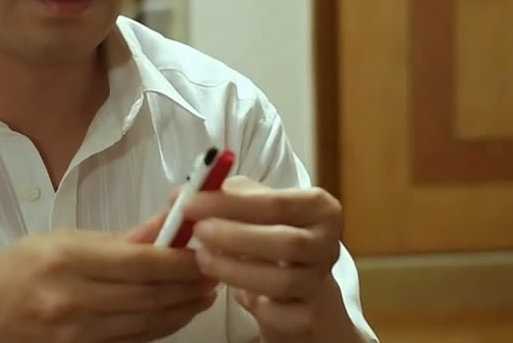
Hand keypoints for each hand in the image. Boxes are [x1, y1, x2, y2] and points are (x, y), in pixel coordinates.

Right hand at [0, 200, 216, 342]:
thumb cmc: (3, 278)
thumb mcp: (54, 242)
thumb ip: (113, 240)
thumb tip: (162, 225)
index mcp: (66, 261)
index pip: (143, 261)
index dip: (183, 257)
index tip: (206, 246)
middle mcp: (74, 301)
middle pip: (153, 295)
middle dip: (191, 284)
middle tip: (216, 270)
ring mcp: (77, 335)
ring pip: (149, 323)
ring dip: (183, 308)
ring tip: (203, 292)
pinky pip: (132, 341)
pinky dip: (158, 327)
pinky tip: (173, 314)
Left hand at [183, 176, 350, 341]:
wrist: (301, 289)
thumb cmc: (273, 237)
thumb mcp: (257, 209)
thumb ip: (226, 197)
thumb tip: (185, 194)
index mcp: (320, 208)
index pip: (277, 203)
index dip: (231, 203)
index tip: (191, 203)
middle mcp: (327, 245)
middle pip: (286, 242)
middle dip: (235, 237)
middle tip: (198, 231)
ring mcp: (319, 284)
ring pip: (280, 282)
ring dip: (234, 270)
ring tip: (203, 258)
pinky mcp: (307, 317)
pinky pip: (275, 313)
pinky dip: (249, 302)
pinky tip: (231, 289)